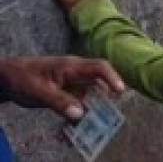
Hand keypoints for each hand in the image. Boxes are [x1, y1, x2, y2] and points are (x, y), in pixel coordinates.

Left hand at [0, 56, 123, 120]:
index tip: (120, 92)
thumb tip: (81, 114)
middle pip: (99, 82)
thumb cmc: (22, 78)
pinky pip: (77, 103)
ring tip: (93, 125)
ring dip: (92, 108)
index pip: (99, 68)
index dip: (112, 78)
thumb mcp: (38, 91)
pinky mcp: (65, 92)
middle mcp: (76, 73)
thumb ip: (59, 102)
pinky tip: (74, 127)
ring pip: (89, 95)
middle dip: (107, 97)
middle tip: (111, 114)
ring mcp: (71, 82)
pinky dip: (78, 114)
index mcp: (72, 67)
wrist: (6, 78)